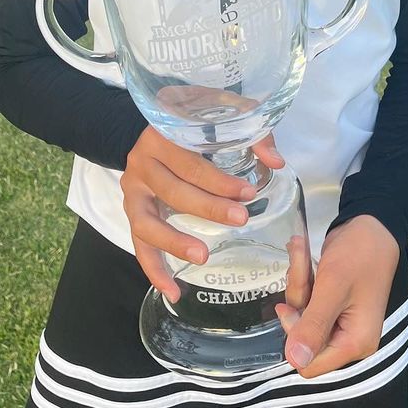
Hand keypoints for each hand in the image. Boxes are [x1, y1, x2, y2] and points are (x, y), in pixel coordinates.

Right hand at [120, 127, 285, 301]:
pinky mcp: (131, 210)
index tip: (247, 194)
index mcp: (161, 135)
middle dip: (208, 208)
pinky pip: (138, 244)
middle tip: (240, 220)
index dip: (219, 181)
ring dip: (175, 242)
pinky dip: (153, 269)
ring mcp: (133, 188)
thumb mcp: (220, 116)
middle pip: (173, 191)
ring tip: (202, 256)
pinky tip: (173, 291)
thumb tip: (277, 162)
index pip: (190, 163)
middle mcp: (141, 161)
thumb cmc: (193, 124)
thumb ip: (251, 134)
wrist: (156, 126)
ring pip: (147, 222)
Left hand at [275, 215, 399, 378]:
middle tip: (299, 262)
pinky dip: (303, 274)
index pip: (310, 364)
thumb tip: (295, 360)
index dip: (296, 336)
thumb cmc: (358, 254)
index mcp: (354, 343)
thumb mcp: (333, 287)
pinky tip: (303, 249)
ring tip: (301, 248)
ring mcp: (340, 320)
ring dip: (299, 278)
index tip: (291, 306)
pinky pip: (307, 298)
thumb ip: (314, 325)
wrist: (371, 224)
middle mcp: (348, 337)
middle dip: (298, 296)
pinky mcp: (332, 303)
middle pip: (303, 334)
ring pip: (302, 312)